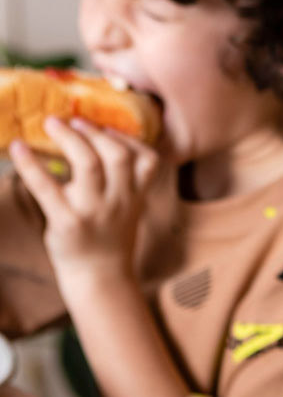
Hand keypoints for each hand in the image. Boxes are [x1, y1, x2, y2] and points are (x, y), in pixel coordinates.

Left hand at [9, 117, 158, 277]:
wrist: (100, 279)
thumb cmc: (108, 241)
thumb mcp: (128, 211)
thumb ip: (121, 184)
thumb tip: (92, 147)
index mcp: (137, 197)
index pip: (147, 160)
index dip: (128, 139)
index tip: (107, 127)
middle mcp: (119, 201)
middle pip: (115, 155)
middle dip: (94, 132)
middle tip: (74, 120)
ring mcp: (94, 211)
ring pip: (88, 164)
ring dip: (69, 138)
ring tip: (52, 124)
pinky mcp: (67, 222)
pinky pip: (46, 187)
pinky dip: (30, 164)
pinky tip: (18, 147)